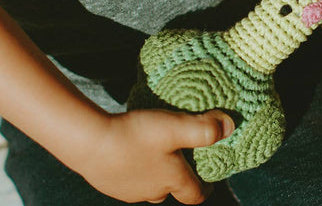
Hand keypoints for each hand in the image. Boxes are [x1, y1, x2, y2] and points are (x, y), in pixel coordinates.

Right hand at [76, 109, 233, 203]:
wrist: (91, 144)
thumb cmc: (136, 136)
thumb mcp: (174, 127)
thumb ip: (204, 129)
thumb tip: (230, 126)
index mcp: (172, 180)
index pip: (195, 194)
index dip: (204, 188)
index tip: (208, 180)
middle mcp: (153, 191)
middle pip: (171, 190)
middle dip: (178, 178)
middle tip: (180, 157)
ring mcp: (129, 190)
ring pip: (148, 185)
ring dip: (154, 172)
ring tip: (153, 152)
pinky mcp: (109, 183)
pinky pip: (128, 179)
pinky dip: (133, 168)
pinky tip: (128, 151)